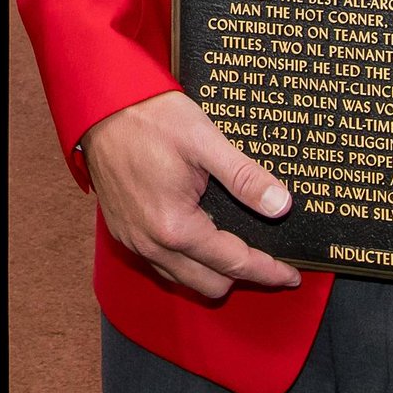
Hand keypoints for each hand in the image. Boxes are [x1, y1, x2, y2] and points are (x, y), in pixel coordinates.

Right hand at [80, 90, 300, 301]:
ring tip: (238, 244)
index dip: (267, 271)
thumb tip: (281, 205)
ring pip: (183, 278)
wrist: (101, 108)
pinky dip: (188, 260)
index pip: (233, 263)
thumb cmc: (151, 119)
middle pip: (209, 284)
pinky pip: (163, 264)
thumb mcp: (206, 141)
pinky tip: (203, 232)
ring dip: (213, 270)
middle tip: (268, 256)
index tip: (291, 275)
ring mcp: (134, 240)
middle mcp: (151, 244)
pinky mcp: (124, 232)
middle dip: (242, 275)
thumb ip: (245, 177)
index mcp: (175, 227)